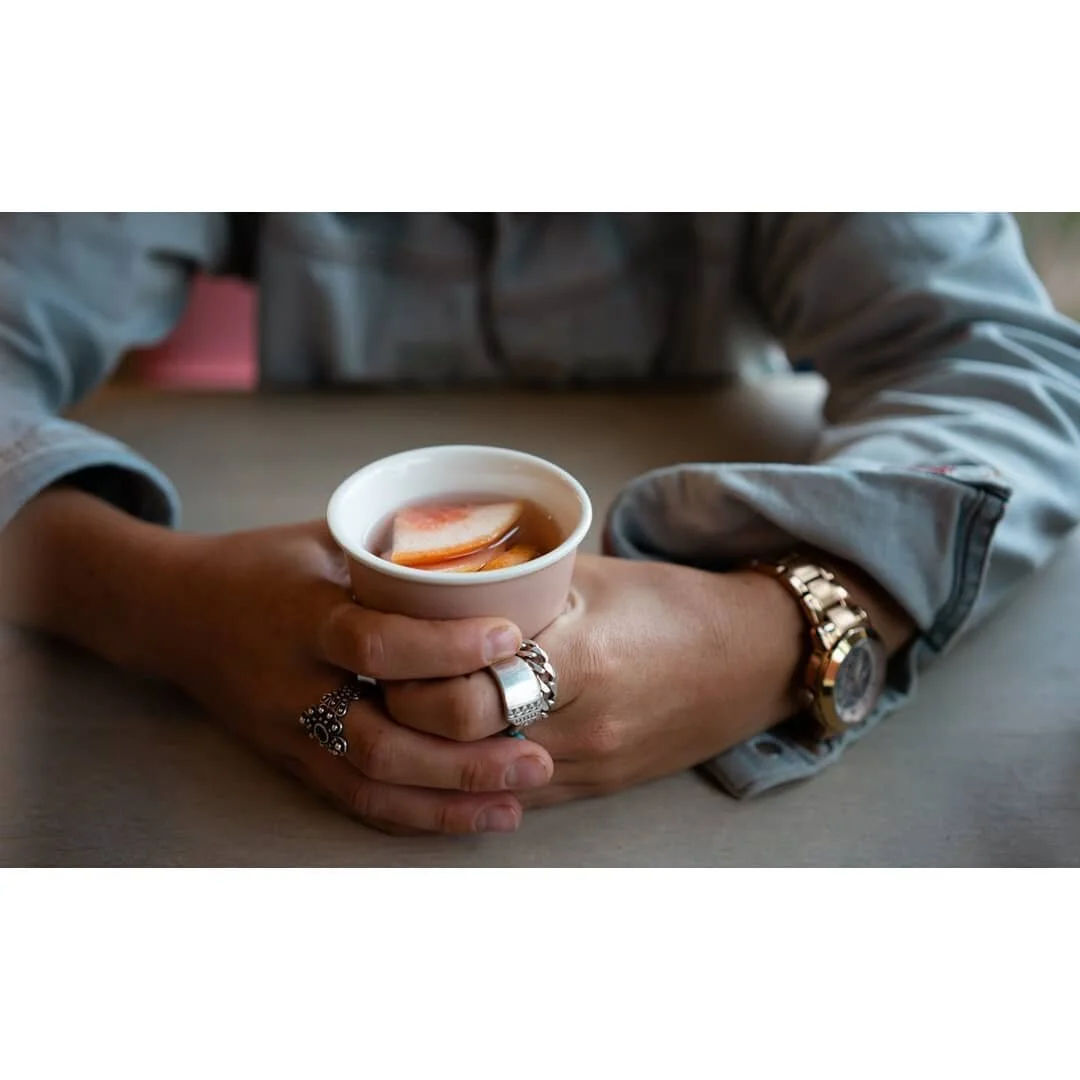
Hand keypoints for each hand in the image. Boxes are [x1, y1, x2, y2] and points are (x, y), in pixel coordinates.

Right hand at [2, 489, 557, 834]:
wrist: (175, 614)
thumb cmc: (263, 566)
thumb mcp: (323, 538)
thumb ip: (394, 549)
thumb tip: (486, 540)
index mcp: (304, 619)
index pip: (376, 644)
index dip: (445, 647)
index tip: (511, 637)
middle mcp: (296, 688)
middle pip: (381, 743)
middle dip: (464, 758)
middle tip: (539, 752)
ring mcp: (291, 735)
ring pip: (374, 787)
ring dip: (451, 801)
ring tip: (522, 797)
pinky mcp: (293, 762)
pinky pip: (357, 802)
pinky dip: (417, 816)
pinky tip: (474, 817)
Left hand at [381, 554, 808, 805]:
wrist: (751, 661)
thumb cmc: (671, 605)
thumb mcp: (591, 577)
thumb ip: (516, 584)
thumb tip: (437, 575)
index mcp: (582, 663)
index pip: (462, 697)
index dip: (408, 678)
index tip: (384, 651)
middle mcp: (582, 729)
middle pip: (457, 748)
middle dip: (402, 720)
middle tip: (377, 680)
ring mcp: (589, 769)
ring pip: (475, 783)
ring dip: (428, 753)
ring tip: (401, 711)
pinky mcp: (594, 788)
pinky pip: (512, 798)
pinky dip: (471, 776)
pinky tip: (446, 746)